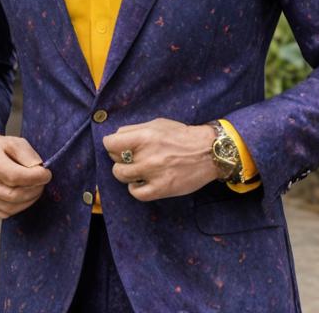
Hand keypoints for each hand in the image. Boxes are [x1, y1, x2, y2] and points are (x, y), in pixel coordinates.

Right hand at [0, 132, 51, 218]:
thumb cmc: (0, 148)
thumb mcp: (14, 141)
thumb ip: (28, 154)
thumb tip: (38, 170)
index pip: (15, 177)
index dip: (35, 178)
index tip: (46, 174)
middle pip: (14, 195)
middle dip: (35, 190)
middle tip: (42, 181)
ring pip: (12, 208)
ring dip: (30, 199)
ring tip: (35, 187)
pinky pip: (7, 213)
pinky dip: (21, 206)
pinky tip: (25, 194)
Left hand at [102, 117, 220, 201]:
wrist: (208, 152)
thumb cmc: (181, 136)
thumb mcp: (157, 124)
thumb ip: (134, 130)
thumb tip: (115, 137)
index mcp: (144, 136)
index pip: (110, 143)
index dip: (111, 144)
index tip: (116, 146)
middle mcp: (147, 155)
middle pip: (115, 160)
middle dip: (119, 158)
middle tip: (129, 158)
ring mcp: (154, 173)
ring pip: (121, 176)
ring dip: (125, 173)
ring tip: (134, 170)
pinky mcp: (162, 188)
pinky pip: (136, 193)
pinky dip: (135, 189)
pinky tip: (140, 183)